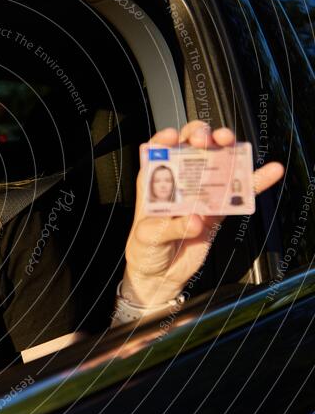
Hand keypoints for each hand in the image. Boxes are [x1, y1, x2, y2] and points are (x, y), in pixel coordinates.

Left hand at [121, 121, 284, 304]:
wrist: (160, 276)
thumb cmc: (144, 251)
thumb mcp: (147, 237)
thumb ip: (169, 227)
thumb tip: (195, 219)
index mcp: (154, 183)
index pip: (158, 152)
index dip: (166, 140)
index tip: (174, 138)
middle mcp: (178, 183)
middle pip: (191, 149)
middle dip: (201, 137)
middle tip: (207, 141)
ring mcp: (199, 194)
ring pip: (216, 162)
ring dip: (226, 148)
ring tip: (232, 144)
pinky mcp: (217, 210)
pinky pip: (237, 192)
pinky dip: (253, 181)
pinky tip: (268, 171)